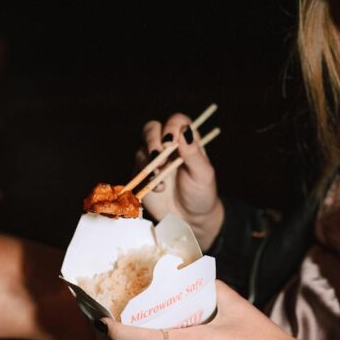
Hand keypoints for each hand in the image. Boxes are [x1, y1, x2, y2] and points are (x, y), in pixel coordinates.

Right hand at [137, 113, 223, 250]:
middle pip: (151, 128)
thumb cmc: (201, 193)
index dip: (172, 126)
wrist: (190, 218)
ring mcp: (153, 160)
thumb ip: (194, 153)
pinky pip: (136, 169)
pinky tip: (158, 189)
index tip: (172, 142)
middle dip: (152, 140)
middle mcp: (167, 147)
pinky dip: (145, 177)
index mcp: (186, 141)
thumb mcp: (203, 174)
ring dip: (149, 162)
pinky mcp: (142, 174)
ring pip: (141, 148)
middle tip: (159, 155)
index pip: (176, 121)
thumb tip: (184, 132)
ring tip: (161, 177)